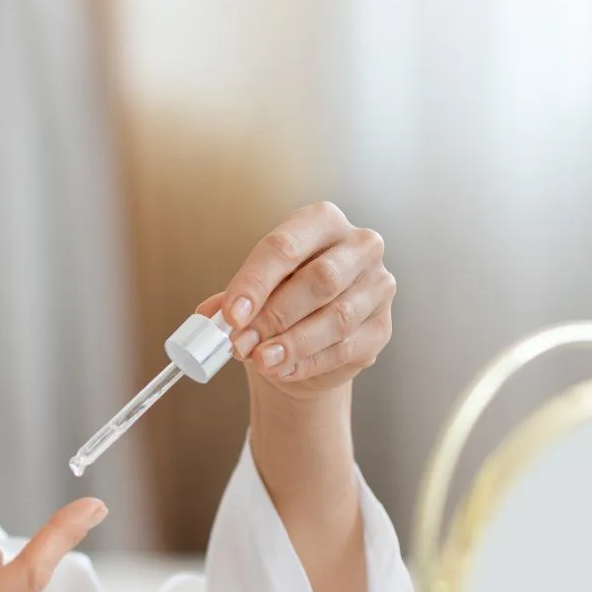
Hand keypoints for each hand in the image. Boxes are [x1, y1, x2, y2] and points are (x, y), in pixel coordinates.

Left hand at [200, 201, 395, 399]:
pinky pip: (346, 348)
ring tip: (261, 361)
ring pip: (337, 318)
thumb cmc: (282, 301)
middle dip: (274, 316)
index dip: (255, 283)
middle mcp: (359, 246)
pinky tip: (283, 370)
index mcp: (322, 222)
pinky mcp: (382, 328)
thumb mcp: (255, 292)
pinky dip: (309, 363)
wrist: (310, 339)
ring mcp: (378, 286)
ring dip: (293, 344)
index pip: (285, 247)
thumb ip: (234, 300)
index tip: (230, 316)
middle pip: (319, 280)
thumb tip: (209, 317)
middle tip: (241, 344)